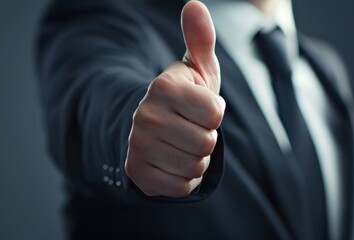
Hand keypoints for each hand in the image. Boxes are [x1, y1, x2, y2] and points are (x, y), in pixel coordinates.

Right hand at [125, 1, 224, 197]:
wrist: (152, 130)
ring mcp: (138, 147)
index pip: (216, 113)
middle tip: (189, 129)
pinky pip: (182, 187)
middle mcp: (145, 116)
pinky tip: (171, 162)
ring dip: (196, 159)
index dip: (214, 114)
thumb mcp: (195, 70)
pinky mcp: (138, 173)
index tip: (198, 109)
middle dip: (205, 139)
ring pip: (195, 167)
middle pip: (207, 143)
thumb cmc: (183, 99)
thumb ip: (200, 40)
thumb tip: (194, 5)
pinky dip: (184, 178)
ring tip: (180, 145)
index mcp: (162, 87)